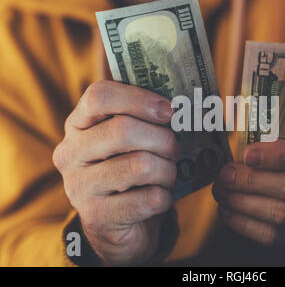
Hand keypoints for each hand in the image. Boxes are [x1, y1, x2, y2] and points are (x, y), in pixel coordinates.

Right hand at [53, 81, 179, 265]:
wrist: (118, 227)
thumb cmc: (130, 174)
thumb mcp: (129, 142)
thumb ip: (141, 119)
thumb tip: (173, 105)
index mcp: (77, 125)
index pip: (99, 96)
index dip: (139, 98)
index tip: (168, 110)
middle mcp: (70, 154)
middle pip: (123, 130)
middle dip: (163, 139)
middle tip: (175, 149)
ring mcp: (79, 187)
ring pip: (141, 165)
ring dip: (167, 171)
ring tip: (167, 175)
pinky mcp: (97, 217)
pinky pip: (150, 199)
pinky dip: (165, 197)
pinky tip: (159, 198)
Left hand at [213, 139, 284, 250]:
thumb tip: (243, 137)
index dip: (281, 155)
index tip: (247, 154)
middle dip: (253, 180)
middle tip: (225, 174)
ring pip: (284, 215)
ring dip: (244, 203)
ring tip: (222, 191)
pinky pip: (277, 238)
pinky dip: (247, 225)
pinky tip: (229, 211)